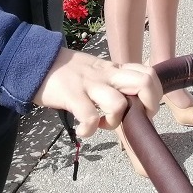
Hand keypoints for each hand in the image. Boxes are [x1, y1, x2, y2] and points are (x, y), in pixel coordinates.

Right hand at [33, 49, 161, 137]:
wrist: (37, 61)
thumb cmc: (68, 72)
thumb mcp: (96, 71)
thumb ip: (113, 83)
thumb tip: (129, 105)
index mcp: (114, 69)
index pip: (148, 73)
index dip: (154, 94)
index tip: (143, 109)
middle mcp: (107, 75)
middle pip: (144, 82)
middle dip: (148, 106)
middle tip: (134, 120)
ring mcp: (90, 84)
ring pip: (119, 104)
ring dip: (115, 122)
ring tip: (102, 124)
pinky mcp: (72, 95)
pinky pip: (89, 117)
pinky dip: (89, 131)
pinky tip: (82, 131)